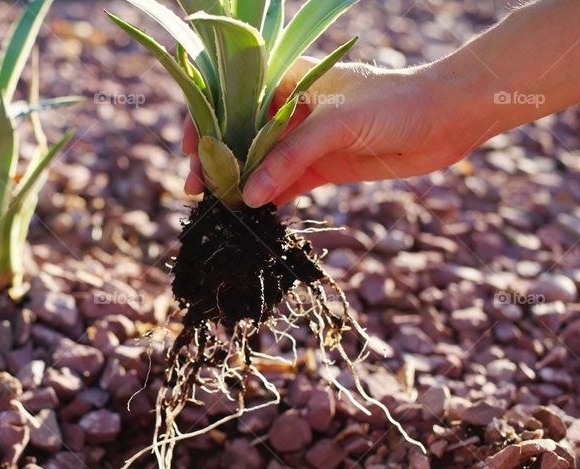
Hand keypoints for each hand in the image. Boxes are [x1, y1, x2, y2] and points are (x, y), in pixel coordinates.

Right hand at [183, 59, 477, 206]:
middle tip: (197, 191)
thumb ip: (290, 157)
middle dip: (217, 162)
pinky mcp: (322, 167)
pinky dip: (268, 201)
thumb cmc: (395, 102)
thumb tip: (249, 196)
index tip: (191, 149)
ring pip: (259, 164)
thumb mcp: (337, 123)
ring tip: (219, 210)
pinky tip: (251, 217)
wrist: (449, 119)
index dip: (206, 121)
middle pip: (240, 135)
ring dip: (239, 186)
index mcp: (287, 79)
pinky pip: (284, 185)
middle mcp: (290, 108)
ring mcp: (306, 139)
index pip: (232, 97)